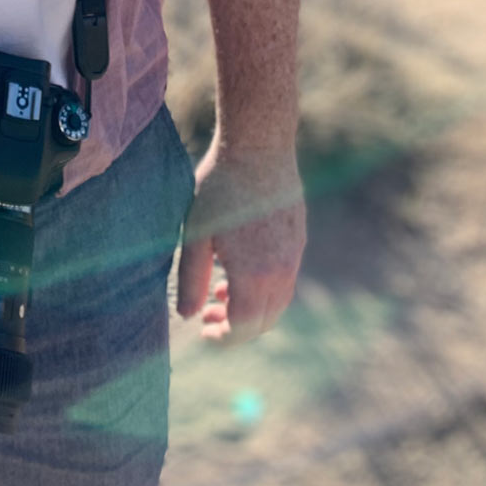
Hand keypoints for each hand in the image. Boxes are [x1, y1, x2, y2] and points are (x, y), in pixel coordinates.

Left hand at [176, 144, 305, 343]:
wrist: (258, 147)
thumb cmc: (220, 188)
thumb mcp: (195, 234)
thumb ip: (191, 279)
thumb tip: (187, 315)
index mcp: (255, 275)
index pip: (244, 328)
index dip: (224, 338)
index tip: (203, 332)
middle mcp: (281, 271)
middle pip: (264, 321)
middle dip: (236, 327)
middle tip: (207, 315)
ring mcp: (294, 255)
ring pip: (277, 301)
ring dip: (251, 307)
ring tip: (220, 293)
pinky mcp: (297, 239)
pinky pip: (284, 279)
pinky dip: (264, 288)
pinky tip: (240, 268)